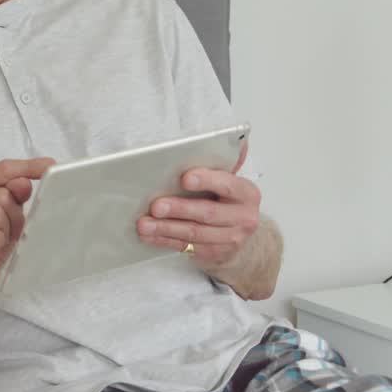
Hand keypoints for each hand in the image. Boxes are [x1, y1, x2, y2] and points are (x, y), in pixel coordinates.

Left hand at [136, 142, 260, 268]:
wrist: (239, 238)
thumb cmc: (228, 203)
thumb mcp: (232, 183)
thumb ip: (227, 163)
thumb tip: (234, 137)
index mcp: (247, 193)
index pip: (227, 185)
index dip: (206, 181)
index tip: (185, 178)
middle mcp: (243, 218)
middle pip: (208, 213)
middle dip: (179, 209)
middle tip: (156, 206)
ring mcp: (229, 239)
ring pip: (194, 233)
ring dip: (166, 228)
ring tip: (144, 224)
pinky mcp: (214, 254)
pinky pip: (185, 246)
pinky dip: (164, 240)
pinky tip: (149, 235)